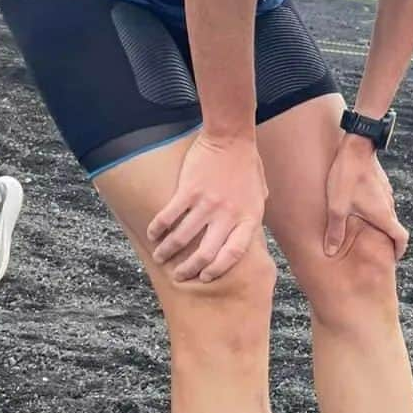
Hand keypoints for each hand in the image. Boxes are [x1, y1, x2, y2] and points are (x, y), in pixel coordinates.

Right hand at [147, 131, 266, 281]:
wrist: (231, 136)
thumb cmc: (247, 162)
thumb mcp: (260, 192)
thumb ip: (253, 213)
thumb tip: (249, 230)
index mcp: (248, 217)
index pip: (234, 253)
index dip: (218, 268)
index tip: (205, 276)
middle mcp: (228, 214)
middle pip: (206, 253)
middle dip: (189, 269)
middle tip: (179, 274)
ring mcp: (208, 203)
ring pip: (182, 238)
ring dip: (168, 251)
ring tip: (160, 256)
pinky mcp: (189, 191)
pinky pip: (169, 217)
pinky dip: (157, 229)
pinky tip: (152, 234)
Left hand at [325, 135, 408, 259]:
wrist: (356, 146)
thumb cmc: (347, 176)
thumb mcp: (337, 207)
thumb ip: (335, 230)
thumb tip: (330, 252)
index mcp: (383, 215)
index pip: (401, 237)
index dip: (399, 250)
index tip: (393, 258)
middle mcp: (388, 205)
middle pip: (393, 227)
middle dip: (386, 240)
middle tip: (374, 249)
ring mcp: (386, 193)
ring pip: (386, 213)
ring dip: (379, 223)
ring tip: (363, 230)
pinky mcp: (380, 183)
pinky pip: (381, 201)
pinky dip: (375, 210)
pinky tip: (359, 208)